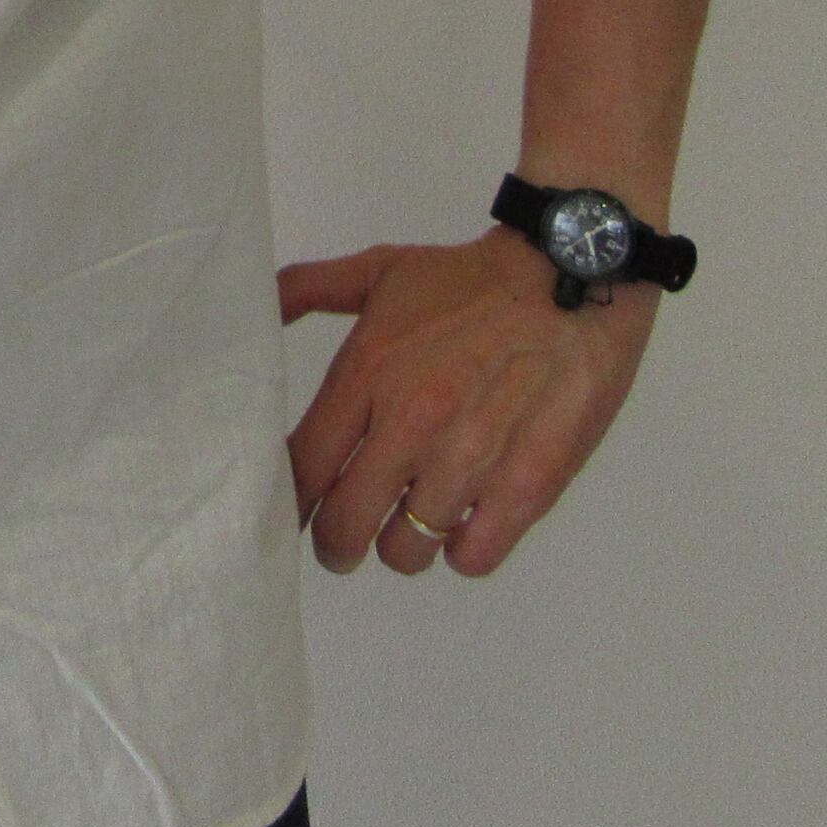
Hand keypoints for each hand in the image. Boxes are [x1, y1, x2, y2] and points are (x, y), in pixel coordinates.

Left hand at [276, 229, 657, 577]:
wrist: (569, 275)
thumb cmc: (470, 279)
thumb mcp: (379, 270)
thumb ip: (308, 288)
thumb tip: (257, 308)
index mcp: (366, 375)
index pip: (303, 470)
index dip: (291, 505)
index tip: (295, 514)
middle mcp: (410, 424)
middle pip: (347, 526)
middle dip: (337, 544)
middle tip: (344, 542)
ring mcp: (470, 459)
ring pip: (409, 550)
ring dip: (403, 546)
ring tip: (410, 525)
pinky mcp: (529, 485)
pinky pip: (473, 557)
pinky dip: (462, 551)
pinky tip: (463, 524)